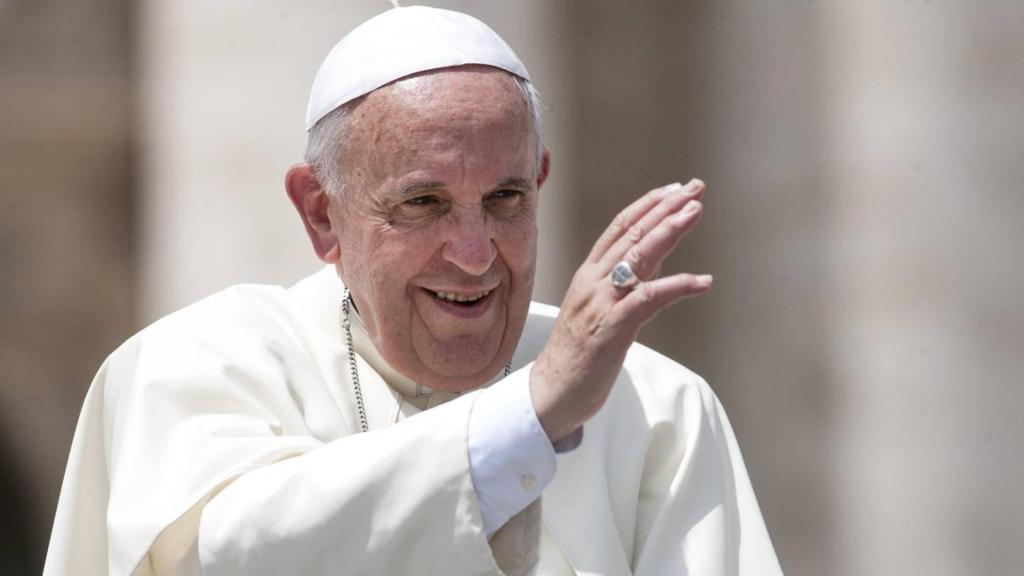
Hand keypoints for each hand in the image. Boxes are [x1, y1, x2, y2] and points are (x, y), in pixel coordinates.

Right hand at [530, 179, 712, 443]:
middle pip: (631, 234)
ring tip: (696, 212)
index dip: (648, 205)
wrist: (551, 392)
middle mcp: (592, 281)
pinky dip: (678, 286)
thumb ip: (623, 285)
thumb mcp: (599, 310)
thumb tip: (655, 264)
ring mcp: (600, 303)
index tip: (675, 190)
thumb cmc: (578, 355)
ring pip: (637, 257)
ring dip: (670, 232)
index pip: (619, 228)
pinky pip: (649, 299)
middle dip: (665, 208)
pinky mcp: (612, 328)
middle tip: (695, 188)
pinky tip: (704, 282)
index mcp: (588, 275)